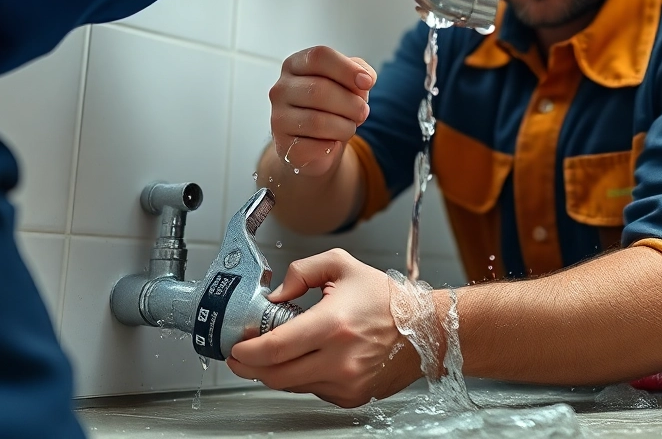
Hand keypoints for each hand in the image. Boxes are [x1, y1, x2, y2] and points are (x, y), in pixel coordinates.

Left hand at [227, 249, 421, 407]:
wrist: (426, 329)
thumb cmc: (387, 299)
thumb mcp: (342, 266)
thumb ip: (301, 271)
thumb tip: (275, 295)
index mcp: (333, 325)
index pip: (275, 348)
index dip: (247, 351)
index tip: (235, 346)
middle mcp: (339, 360)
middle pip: (275, 376)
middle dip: (249, 367)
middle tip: (239, 356)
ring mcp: (346, 383)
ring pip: (292, 386)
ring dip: (275, 372)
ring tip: (271, 354)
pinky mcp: (352, 397)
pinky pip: (313, 390)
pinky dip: (302, 377)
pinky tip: (308, 360)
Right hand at [269, 47, 376, 178]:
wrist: (317, 145)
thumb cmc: (332, 107)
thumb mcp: (348, 81)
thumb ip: (359, 71)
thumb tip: (365, 79)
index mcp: (295, 65)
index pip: (319, 57)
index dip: (347, 69)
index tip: (367, 82)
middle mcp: (281, 89)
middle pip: (319, 89)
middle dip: (351, 103)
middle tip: (363, 112)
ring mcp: (278, 118)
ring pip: (318, 122)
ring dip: (345, 127)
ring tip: (349, 127)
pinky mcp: (283, 146)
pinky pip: (316, 147)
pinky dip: (333, 146)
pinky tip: (332, 142)